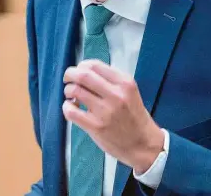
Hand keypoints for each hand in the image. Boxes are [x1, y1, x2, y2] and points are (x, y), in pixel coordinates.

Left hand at [62, 59, 164, 173]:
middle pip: (83, 75)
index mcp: (125, 83)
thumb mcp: (129, 92)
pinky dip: (66, 107)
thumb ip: (110, 81)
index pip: (95, 65)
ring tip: (71, 96)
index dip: (82, 66)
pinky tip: (71, 108)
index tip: (79, 71)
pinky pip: (71, 111)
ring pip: (75, 90)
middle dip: (70, 74)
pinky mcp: (96, 126)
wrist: (144, 145)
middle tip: (68, 79)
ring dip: (68, 90)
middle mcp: (116, 95)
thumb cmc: (134, 117)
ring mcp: (105, 111)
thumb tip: (83, 71)